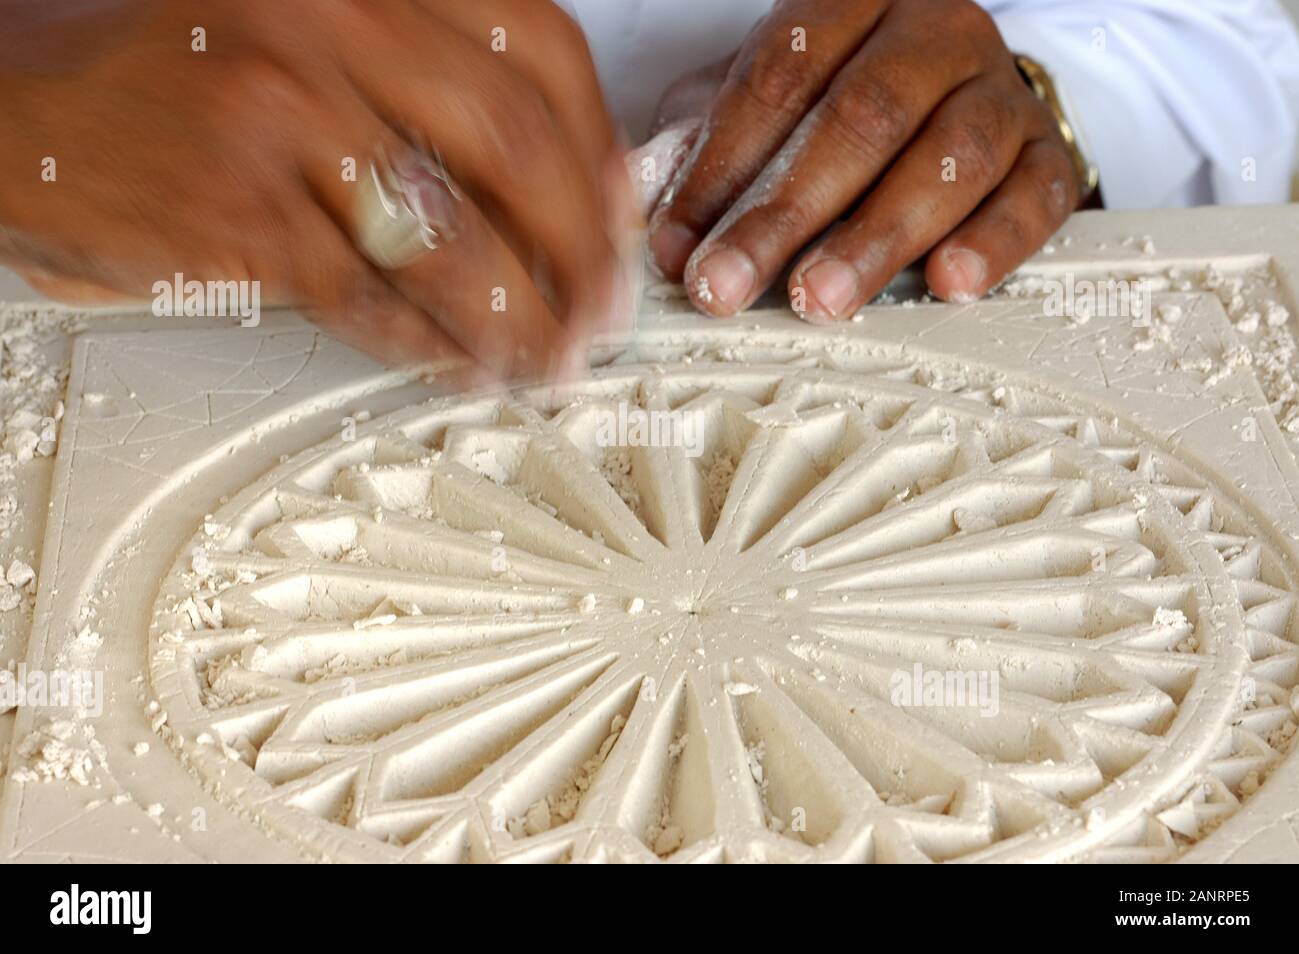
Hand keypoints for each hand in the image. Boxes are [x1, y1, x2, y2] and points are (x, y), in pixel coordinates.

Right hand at [0, 0, 634, 382]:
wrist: (14, 100)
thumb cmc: (165, 64)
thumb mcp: (304, 30)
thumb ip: (420, 83)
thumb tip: (547, 176)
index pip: (539, 50)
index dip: (599, 150)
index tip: (621, 220)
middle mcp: (331, 26)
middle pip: (518, 149)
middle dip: (582, 253)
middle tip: (601, 315)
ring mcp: (284, 117)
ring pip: (452, 239)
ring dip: (519, 319)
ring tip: (545, 362)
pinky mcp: (239, 210)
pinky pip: (370, 296)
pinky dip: (429, 344)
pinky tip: (459, 365)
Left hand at [646, 0, 1088, 319]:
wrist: (961, 91)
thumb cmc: (848, 98)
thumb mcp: (771, 100)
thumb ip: (712, 138)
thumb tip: (648, 207)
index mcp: (856, 2)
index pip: (780, 75)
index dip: (720, 166)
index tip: (678, 246)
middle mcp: (936, 34)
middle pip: (861, 119)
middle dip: (784, 214)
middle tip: (730, 284)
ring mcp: (1002, 93)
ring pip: (947, 160)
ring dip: (875, 239)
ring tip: (819, 297)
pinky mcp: (1049, 154)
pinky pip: (1032, 198)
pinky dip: (992, 244)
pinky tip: (947, 283)